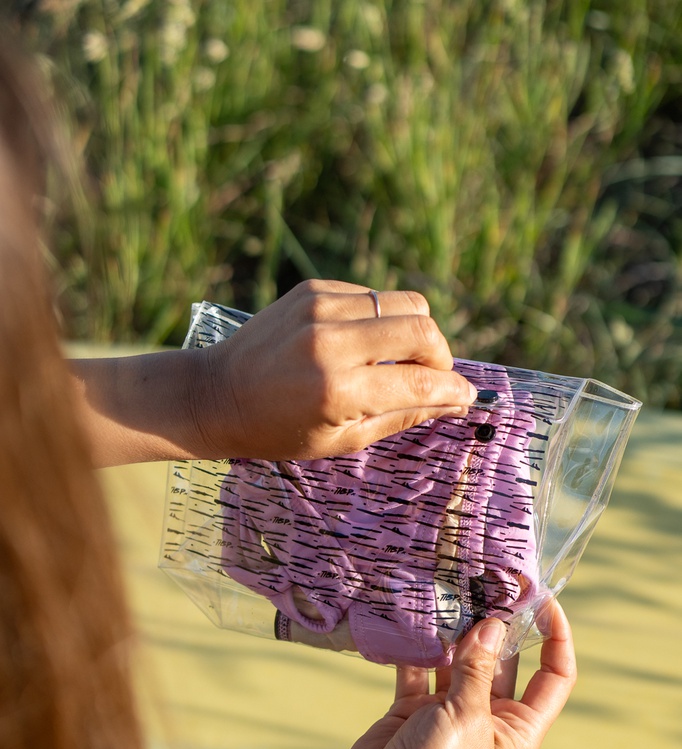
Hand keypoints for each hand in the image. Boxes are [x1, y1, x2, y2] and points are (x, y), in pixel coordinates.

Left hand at [197, 279, 477, 459]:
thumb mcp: (340, 440)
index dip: (453, 389)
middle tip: (431, 376)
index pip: (421, 380)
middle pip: (422, 328)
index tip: (465, 396)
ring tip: (397, 358)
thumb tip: (452, 401)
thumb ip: (400, 416)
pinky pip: (371, 295)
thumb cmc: (277, 430)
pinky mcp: (312, 289)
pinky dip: (379, 319)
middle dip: (441, 356)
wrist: (216, 394)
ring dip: (413, 332)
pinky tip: (360, 343)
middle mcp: (332, 343)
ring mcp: (321, 308)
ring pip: (403, 302)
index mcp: (338, 390)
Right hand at [329, 603, 575, 748]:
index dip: (556, 639)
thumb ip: (477, 669)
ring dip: (455, 631)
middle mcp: (488, 717)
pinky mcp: (413, 708)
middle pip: (503, 661)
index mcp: (518, 729)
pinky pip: (420, 668)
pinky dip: (417, 646)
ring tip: (452, 590)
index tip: (544, 602)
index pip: (553, 677)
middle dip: (498, 626)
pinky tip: (414, 617)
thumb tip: (491, 624)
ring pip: (459, 660)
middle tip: (488, 584)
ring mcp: (449, 711)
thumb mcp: (465, 717)